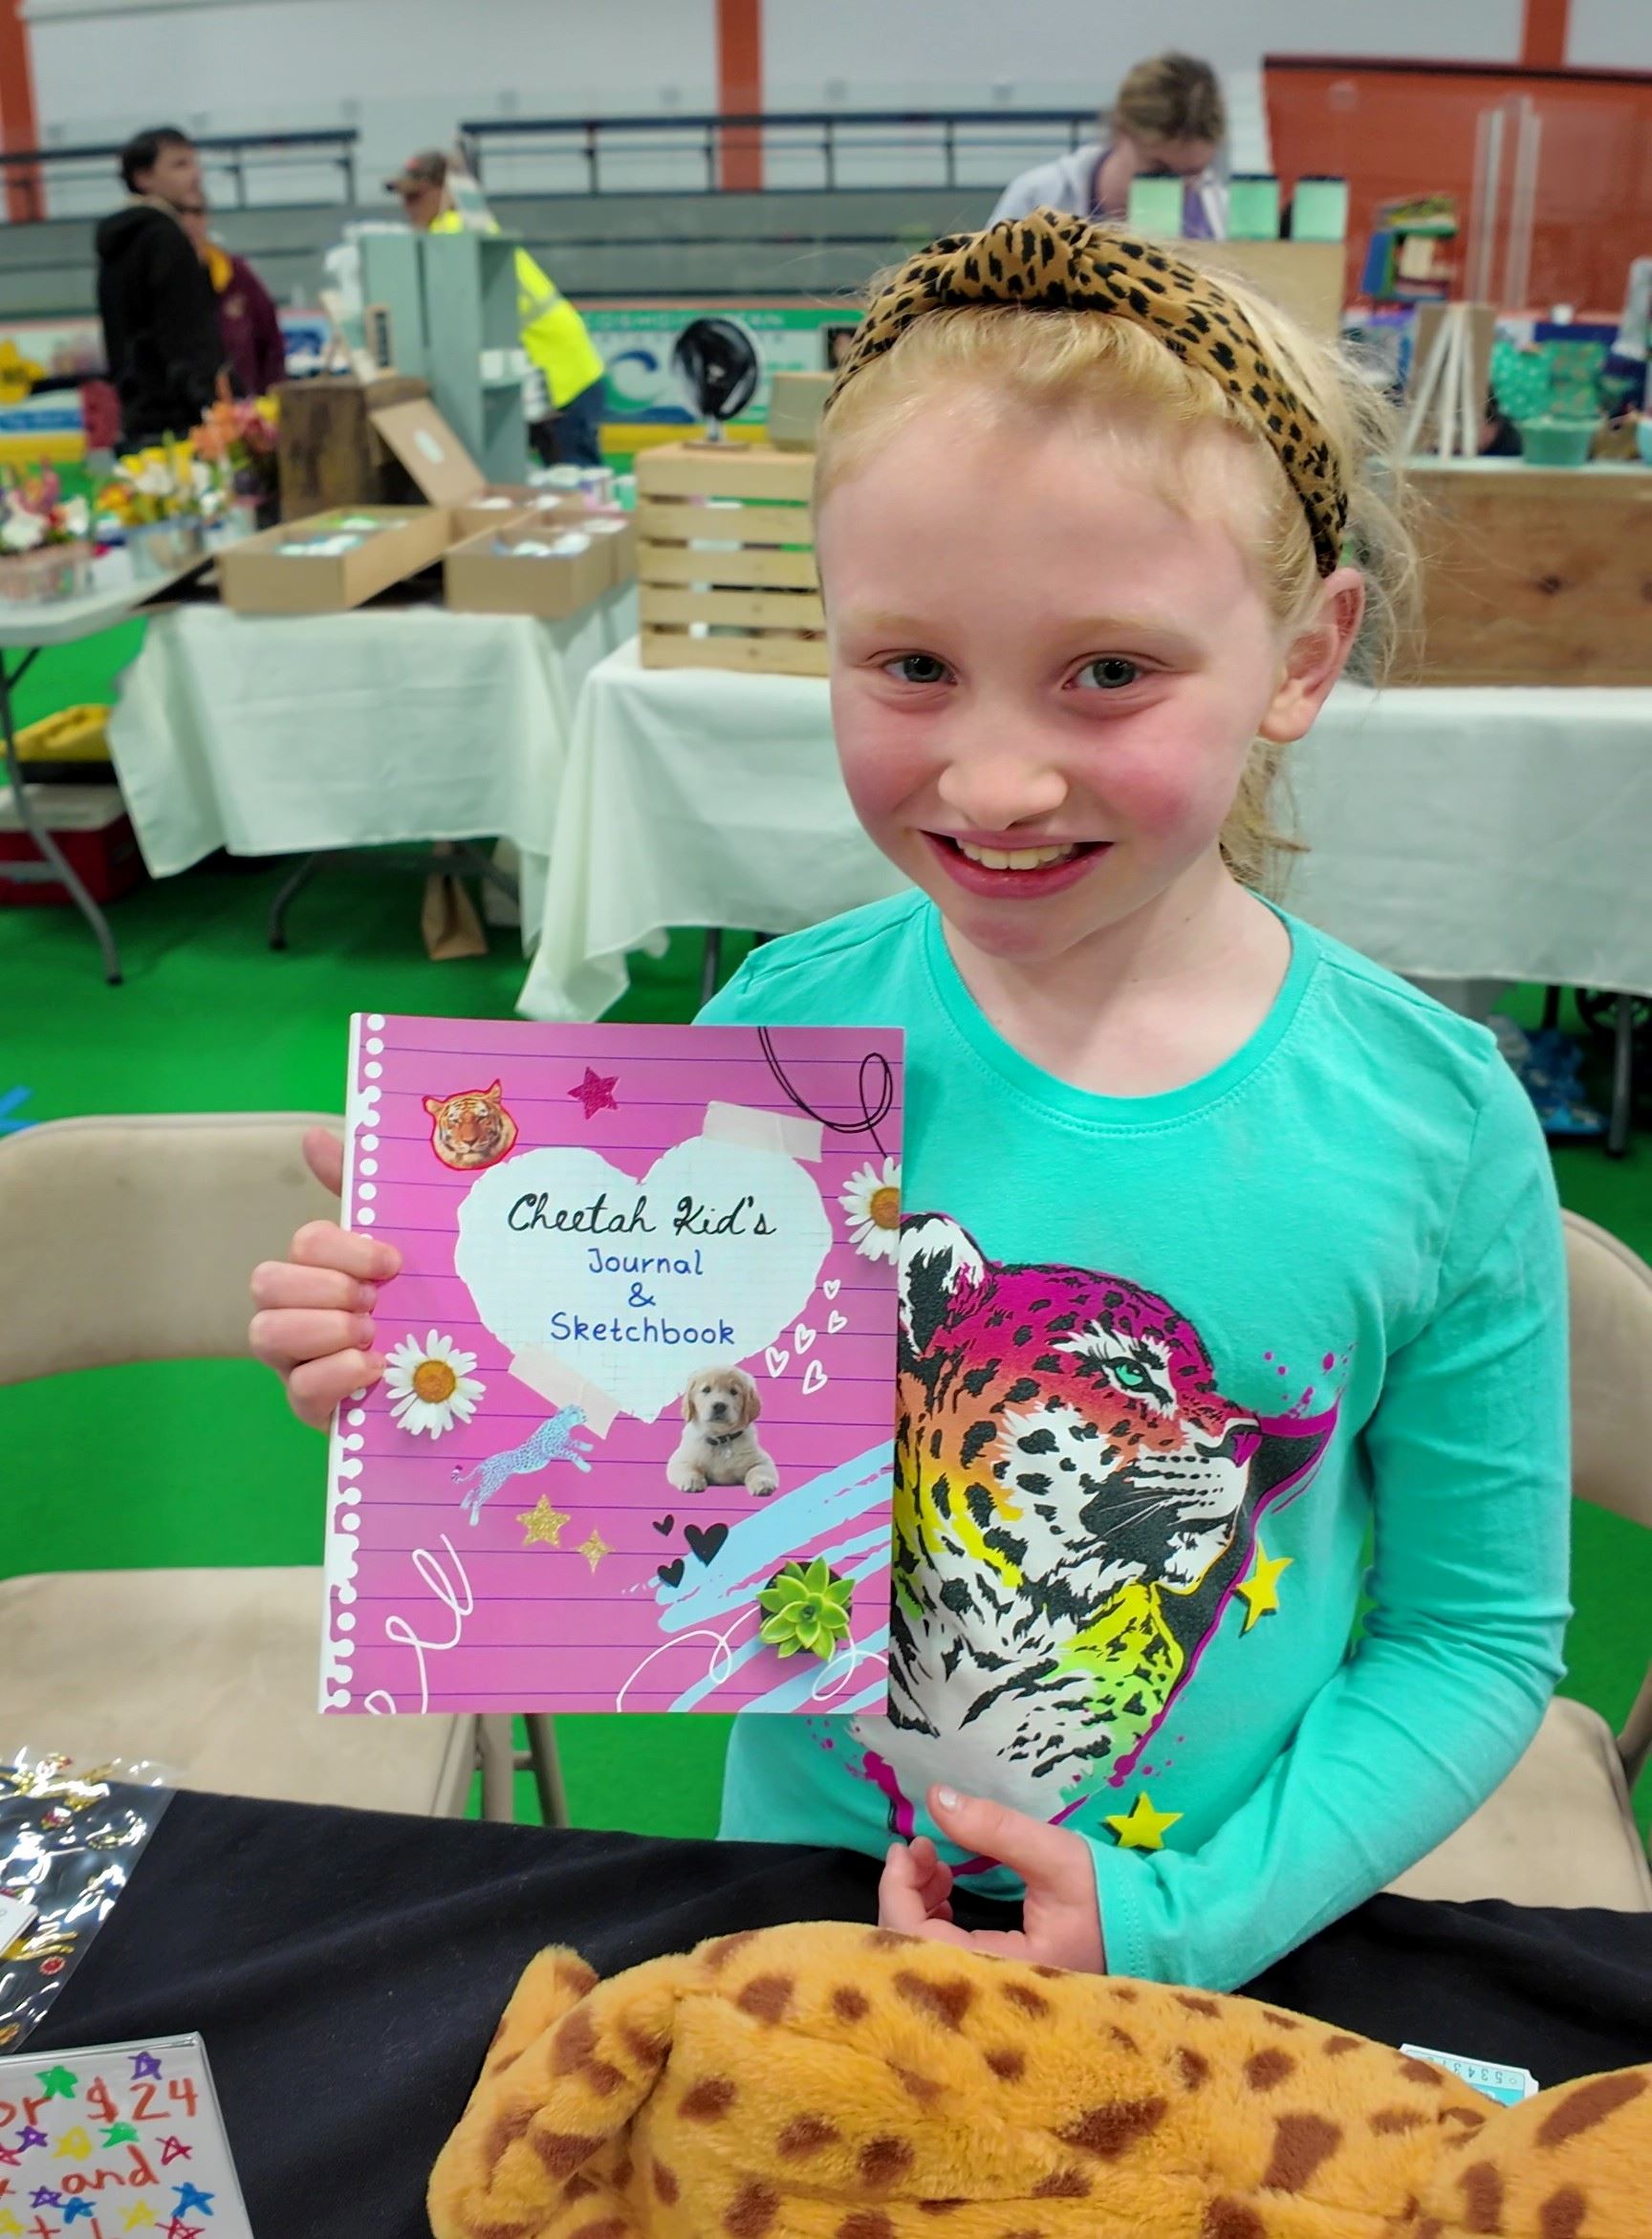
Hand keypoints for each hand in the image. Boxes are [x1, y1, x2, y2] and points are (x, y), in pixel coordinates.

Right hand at [249, 1128, 401, 1428]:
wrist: (452, 1383)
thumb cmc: (414, 1309)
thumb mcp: (399, 1252)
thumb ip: (357, 1194)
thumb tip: (313, 1135)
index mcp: (318, 1270)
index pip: (305, 1242)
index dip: (344, 1248)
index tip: (392, 1263)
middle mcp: (294, 1312)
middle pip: (267, 1282)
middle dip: (326, 1288)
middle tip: (374, 1303)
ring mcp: (297, 1361)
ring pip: (266, 1333)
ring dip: (325, 1329)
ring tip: (372, 1335)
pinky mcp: (313, 1407)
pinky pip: (297, 1388)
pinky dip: (336, 1373)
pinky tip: (374, 1368)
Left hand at [877, 1784, 1105, 1973]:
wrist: (1148, 1932)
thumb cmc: (1106, 1896)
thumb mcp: (1053, 1854)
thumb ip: (995, 1828)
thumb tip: (936, 1798)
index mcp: (1002, 1969)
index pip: (916, 1943)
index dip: (898, 1893)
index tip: (905, 1847)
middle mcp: (987, 1990)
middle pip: (909, 1951)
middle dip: (905, 1892)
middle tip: (919, 1847)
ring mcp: (988, 1988)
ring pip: (921, 1954)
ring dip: (917, 1903)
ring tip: (935, 1864)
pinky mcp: (992, 1978)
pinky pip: (941, 1955)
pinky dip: (933, 1918)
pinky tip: (946, 1888)